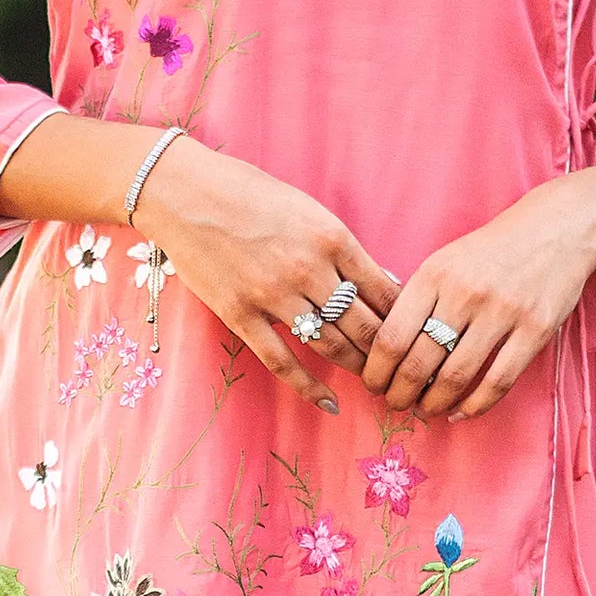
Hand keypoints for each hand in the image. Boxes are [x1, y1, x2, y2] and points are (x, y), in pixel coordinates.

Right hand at [133, 139, 399, 412]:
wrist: (183, 192)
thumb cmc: (248, 192)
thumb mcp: (307, 208)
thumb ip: (342, 248)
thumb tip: (382, 282)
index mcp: (332, 236)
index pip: (384, 290)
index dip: (404, 318)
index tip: (412, 335)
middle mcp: (308, 269)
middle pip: (364, 325)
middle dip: (387, 352)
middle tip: (398, 368)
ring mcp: (273, 295)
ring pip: (331, 346)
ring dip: (356, 368)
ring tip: (372, 381)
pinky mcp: (241, 315)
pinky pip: (283, 361)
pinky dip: (309, 387)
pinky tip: (328, 403)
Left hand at [362, 154, 595, 422]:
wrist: (556, 228)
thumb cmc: (492, 251)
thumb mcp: (445, 261)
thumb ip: (417, 299)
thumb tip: (384, 351)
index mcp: (434, 275)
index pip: (391, 337)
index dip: (377, 372)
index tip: (374, 385)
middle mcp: (465, 294)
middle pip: (419, 364)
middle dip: (400, 394)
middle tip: (396, 404)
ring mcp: (502, 313)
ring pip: (455, 378)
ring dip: (434, 404)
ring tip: (426, 409)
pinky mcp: (535, 330)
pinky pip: (497, 382)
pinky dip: (474, 407)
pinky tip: (460, 413)